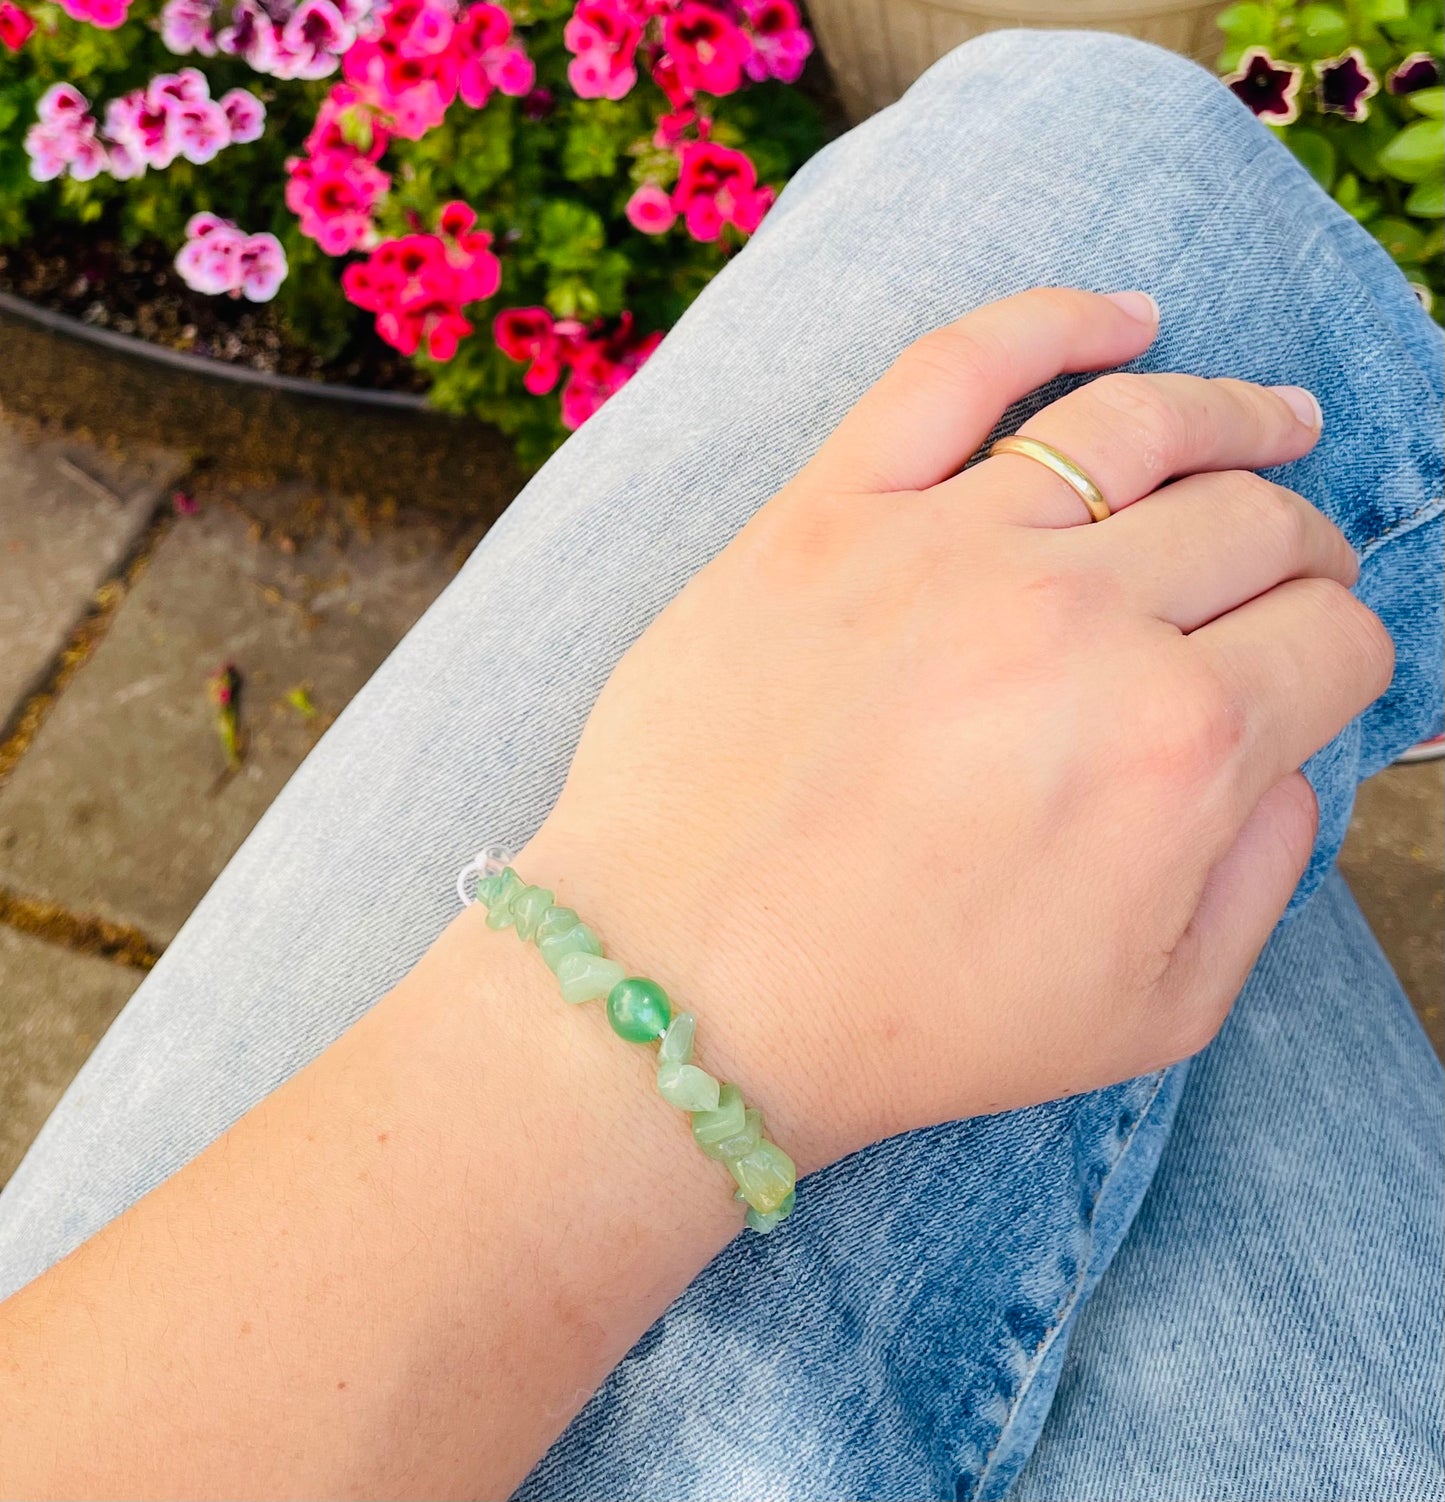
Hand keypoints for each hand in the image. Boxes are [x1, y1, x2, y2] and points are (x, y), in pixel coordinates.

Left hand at [520, 287, 1391, 1173]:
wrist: (683, 996)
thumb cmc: (901, 1023)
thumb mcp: (1147, 1016)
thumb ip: (1261, 878)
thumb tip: (1291, 756)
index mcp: (1175, 748)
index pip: (1331, 644)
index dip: (1342, 656)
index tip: (1313, 668)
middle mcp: (1075, 623)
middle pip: (1252, 526)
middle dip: (1304, 548)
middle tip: (1294, 571)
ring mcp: (942, 549)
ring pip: (1137, 425)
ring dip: (1235, 413)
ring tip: (1273, 417)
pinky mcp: (826, 514)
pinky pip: (958, 367)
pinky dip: (1056, 320)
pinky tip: (1122, 319)